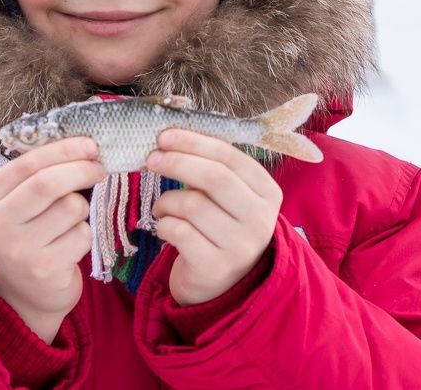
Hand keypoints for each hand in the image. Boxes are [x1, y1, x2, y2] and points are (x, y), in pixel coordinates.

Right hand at [0, 136, 106, 341]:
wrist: (18, 295)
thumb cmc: (26, 235)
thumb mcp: (18, 202)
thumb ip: (39, 173)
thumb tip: (84, 146)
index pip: (28, 163)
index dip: (63, 150)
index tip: (89, 145)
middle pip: (48, 183)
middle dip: (81, 170)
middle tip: (98, 169)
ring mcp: (20, 249)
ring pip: (71, 207)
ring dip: (82, 209)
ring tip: (71, 221)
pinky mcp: (45, 270)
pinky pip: (82, 235)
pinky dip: (85, 235)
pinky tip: (70, 246)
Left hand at [146, 129, 282, 305]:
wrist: (220, 285)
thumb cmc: (218, 226)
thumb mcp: (227, 197)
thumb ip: (209, 169)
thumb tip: (169, 140)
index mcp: (267, 193)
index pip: (231, 158)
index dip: (195, 143)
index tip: (165, 136)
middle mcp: (260, 220)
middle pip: (215, 178)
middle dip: (178, 162)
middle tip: (152, 159)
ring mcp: (241, 246)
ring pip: (193, 205)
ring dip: (166, 201)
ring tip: (162, 207)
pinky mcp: (215, 268)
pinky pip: (179, 231)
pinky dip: (163, 224)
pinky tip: (165, 227)